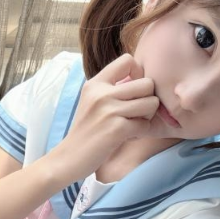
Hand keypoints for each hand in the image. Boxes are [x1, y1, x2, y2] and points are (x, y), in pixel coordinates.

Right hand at [57, 53, 158, 180]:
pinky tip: (127, 137)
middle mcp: (102, 93)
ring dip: (147, 117)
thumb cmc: (85, 132)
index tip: (132, 91)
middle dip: (148, 99)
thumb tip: (141, 81)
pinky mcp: (117, 129)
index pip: (128, 60)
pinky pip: (145, 125)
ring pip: (151, 103)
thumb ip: (111, 90)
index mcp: (95, 83)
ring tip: (133, 124)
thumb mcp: (92, 102)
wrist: (67, 158)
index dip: (138, 74)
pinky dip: (140, 133)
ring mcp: (109, 111)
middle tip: (137, 113)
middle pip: (147, 83)